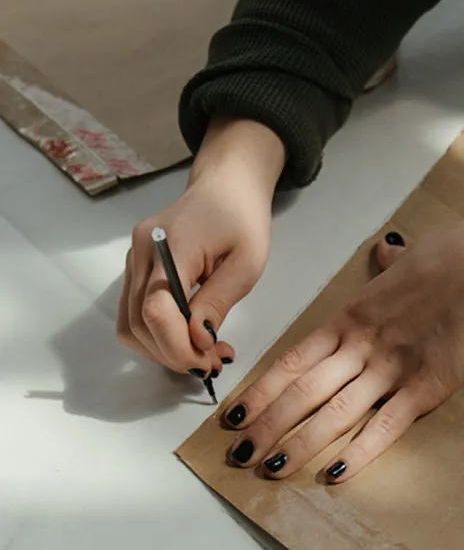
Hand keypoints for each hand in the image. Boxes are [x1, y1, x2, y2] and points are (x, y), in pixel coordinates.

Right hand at [117, 118, 285, 375]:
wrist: (226, 185)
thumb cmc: (243, 219)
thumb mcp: (247, 263)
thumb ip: (218, 301)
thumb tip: (198, 340)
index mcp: (169, 246)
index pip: (155, 309)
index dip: (177, 345)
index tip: (208, 362)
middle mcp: (141, 253)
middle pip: (137, 323)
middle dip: (173, 354)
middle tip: (212, 363)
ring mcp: (134, 260)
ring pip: (130, 323)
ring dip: (164, 349)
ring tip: (205, 352)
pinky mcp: (138, 268)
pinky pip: (136, 312)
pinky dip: (159, 334)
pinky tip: (191, 337)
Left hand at [222, 206, 463, 482]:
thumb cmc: (444, 260)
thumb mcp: (401, 262)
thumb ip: (387, 267)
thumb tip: (388, 252)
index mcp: (348, 320)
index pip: (291, 361)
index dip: (259, 392)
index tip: (233, 416)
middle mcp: (360, 347)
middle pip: (301, 393)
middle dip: (266, 427)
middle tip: (239, 455)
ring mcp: (390, 370)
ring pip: (333, 414)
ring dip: (298, 445)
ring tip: (270, 471)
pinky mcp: (425, 388)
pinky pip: (385, 426)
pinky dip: (359, 453)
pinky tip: (335, 474)